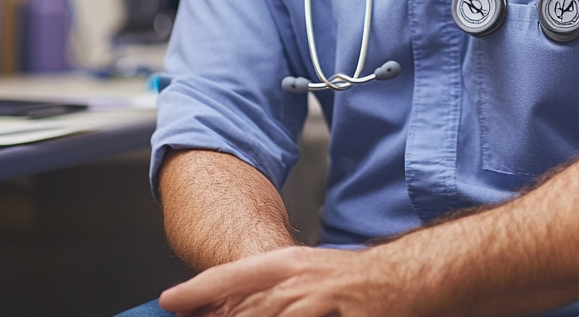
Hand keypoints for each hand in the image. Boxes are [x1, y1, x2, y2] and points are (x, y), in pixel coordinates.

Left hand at [158, 245, 408, 316]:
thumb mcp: (309, 277)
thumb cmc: (358, 282)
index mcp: (289, 266)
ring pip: (262, 316)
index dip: (198, 291)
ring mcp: (315, 304)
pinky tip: (297, 314)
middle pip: (242, 308)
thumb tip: (229, 305)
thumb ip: (273, 293)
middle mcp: (297, 284)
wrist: (409, 279)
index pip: (231, 277)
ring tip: (240, 314)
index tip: (169, 301)